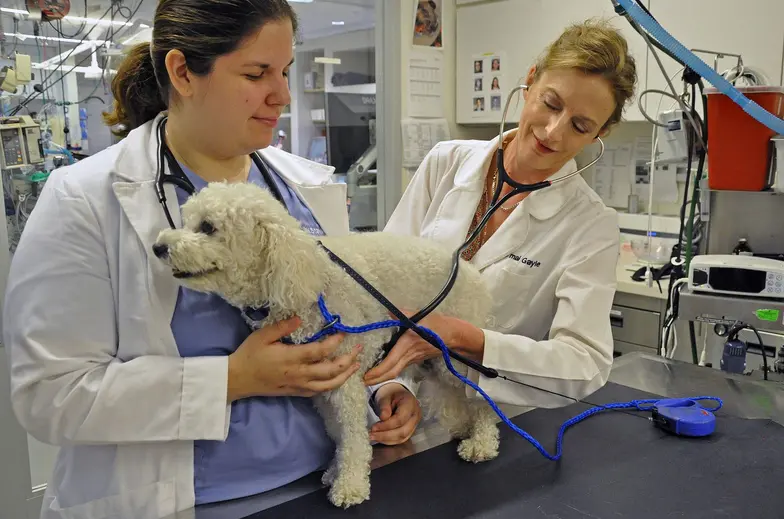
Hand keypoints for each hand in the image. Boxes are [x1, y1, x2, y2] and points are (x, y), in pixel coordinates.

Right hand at [227, 317, 360, 401]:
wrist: (237, 379)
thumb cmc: (249, 355)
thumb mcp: (262, 336)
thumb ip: (282, 327)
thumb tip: (300, 318)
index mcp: (291, 358)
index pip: (320, 352)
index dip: (334, 343)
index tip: (343, 333)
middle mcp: (298, 374)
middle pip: (330, 370)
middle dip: (347, 360)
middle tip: (358, 349)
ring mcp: (299, 385)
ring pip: (328, 385)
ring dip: (345, 375)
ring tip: (355, 365)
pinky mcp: (296, 392)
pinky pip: (319, 391)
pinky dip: (332, 385)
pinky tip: (338, 378)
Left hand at [363, 312, 484, 385]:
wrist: (453, 335)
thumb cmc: (436, 324)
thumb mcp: (420, 315)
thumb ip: (403, 313)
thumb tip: (388, 310)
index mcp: (408, 344)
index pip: (390, 362)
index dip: (378, 371)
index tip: (366, 375)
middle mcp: (409, 354)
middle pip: (391, 372)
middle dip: (377, 379)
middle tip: (363, 381)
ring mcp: (413, 358)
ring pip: (396, 371)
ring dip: (382, 376)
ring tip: (369, 378)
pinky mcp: (415, 359)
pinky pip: (400, 367)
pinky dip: (390, 370)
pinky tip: (382, 369)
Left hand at [370, 383, 421, 444]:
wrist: (396, 394)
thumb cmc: (390, 394)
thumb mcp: (384, 396)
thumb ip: (384, 406)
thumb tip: (383, 417)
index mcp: (410, 403)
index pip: (400, 419)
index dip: (386, 425)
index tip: (374, 427)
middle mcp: (415, 415)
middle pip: (403, 431)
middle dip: (386, 435)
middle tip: (372, 435)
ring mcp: (414, 423)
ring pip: (402, 437)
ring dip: (387, 439)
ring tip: (373, 437)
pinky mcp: (410, 430)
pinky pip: (401, 439)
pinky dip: (389, 440)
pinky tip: (379, 438)